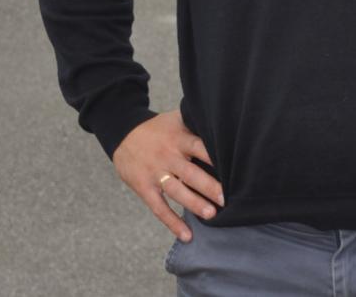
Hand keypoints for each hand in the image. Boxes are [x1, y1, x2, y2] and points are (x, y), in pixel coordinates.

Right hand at [112, 109, 223, 241]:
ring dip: (194, 204)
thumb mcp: (175, 119)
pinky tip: (187, 235)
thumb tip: (223, 127)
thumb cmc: (157, 129)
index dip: (214, 157)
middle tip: (225, 199)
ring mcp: (156, 173)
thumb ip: (195, 124)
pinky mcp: (145, 188)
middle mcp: (168, 156)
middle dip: (208, 186)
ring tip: (211, 214)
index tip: (231, 168)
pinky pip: (159, 208)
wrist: (123, 134)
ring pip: (177, 191)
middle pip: (190, 173)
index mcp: (179, 138)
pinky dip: (172, 223)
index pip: (199, 147)